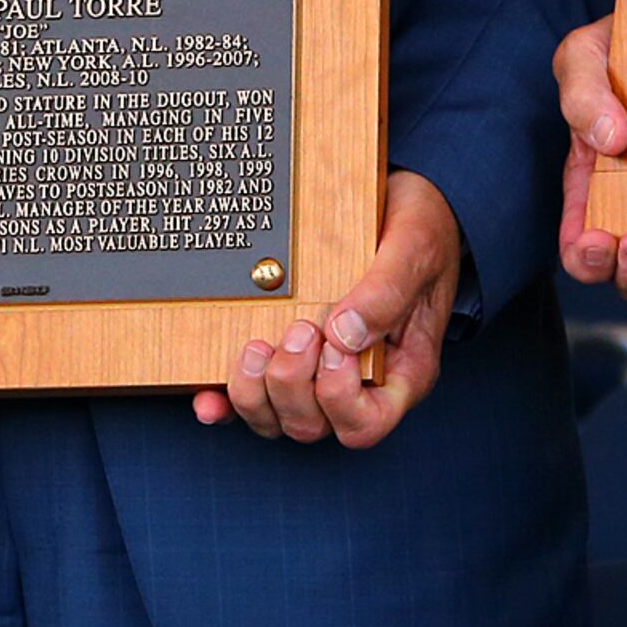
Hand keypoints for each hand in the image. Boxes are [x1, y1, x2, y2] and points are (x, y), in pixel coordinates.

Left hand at [198, 170, 460, 447]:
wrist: (402, 201)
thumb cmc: (421, 230)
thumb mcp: (414, 250)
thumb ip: (385, 293)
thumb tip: (343, 336)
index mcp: (400, 371)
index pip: (365, 424)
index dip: (337, 399)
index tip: (333, 347)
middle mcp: (358, 382)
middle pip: (313, 426)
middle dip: (291, 384)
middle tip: (298, 328)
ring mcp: (316, 372)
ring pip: (276, 419)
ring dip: (255, 393)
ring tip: (257, 345)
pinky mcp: (285, 354)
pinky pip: (251, 397)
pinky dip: (224, 400)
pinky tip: (206, 394)